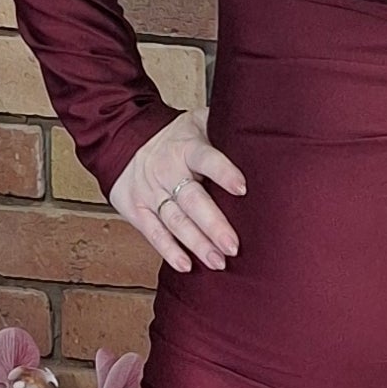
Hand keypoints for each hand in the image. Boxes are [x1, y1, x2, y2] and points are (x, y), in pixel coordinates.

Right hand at [109, 108, 245, 272]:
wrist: (124, 137)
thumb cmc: (175, 136)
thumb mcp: (197, 121)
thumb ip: (224, 126)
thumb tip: (262, 128)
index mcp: (187, 147)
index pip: (206, 159)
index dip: (223, 172)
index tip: (242, 188)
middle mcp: (168, 170)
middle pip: (192, 199)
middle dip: (213, 225)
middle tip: (233, 246)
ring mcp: (151, 191)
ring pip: (175, 220)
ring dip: (196, 243)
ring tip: (217, 262)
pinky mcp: (138, 209)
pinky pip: (153, 232)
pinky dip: (169, 250)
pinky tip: (186, 265)